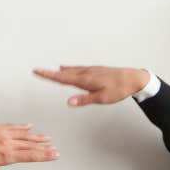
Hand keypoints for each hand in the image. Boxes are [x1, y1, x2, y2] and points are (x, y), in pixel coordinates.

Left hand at [0, 123, 59, 169]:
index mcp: (6, 156)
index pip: (30, 156)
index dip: (44, 156)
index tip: (54, 155)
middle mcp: (7, 143)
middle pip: (30, 146)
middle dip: (44, 148)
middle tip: (55, 148)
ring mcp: (3, 134)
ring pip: (24, 135)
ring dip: (36, 137)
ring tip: (47, 138)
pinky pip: (14, 126)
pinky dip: (23, 127)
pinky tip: (29, 127)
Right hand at [33, 65, 149, 106]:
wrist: (132, 78)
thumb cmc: (118, 89)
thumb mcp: (101, 98)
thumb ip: (83, 100)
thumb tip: (68, 102)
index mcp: (85, 80)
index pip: (62, 78)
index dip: (48, 75)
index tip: (37, 71)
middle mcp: (85, 73)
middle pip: (63, 73)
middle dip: (50, 73)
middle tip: (38, 71)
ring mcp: (90, 70)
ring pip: (70, 70)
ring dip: (59, 71)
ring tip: (50, 70)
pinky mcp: (94, 70)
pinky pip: (77, 68)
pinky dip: (69, 68)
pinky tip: (67, 67)